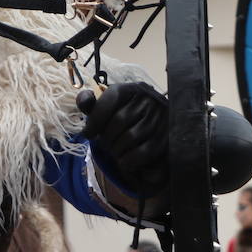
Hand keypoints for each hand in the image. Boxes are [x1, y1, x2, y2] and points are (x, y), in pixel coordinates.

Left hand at [77, 81, 168, 195]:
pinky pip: (144, 152)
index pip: (110, 99)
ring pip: (131, 137)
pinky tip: (122, 162)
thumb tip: (84, 102)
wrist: (152, 126)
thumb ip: (92, 103)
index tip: (87, 134)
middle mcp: (149, 100)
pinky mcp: (167, 138)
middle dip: (105, 137)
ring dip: (116, 149)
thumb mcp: (106, 106)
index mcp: (131, 89)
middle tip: (102, 145)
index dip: (95, 119)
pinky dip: (128, 160)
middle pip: (120, 120)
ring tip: (112, 152)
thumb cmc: (123, 115)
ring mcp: (161, 118)